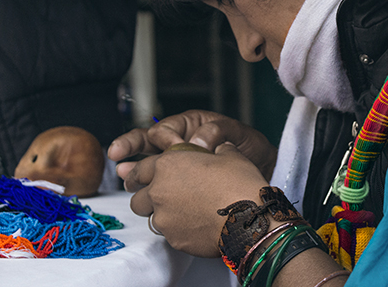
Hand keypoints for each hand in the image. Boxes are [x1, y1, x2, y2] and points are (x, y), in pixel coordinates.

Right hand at [108, 110, 276, 179]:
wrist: (260, 172)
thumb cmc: (249, 148)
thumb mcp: (236, 133)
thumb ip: (215, 132)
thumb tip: (197, 141)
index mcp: (189, 126)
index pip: (166, 128)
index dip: (163, 137)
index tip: (166, 145)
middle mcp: (178, 142)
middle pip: (146, 142)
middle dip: (129, 146)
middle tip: (116, 152)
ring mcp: (176, 164)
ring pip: (147, 164)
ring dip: (133, 169)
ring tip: (124, 176)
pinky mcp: (179, 184)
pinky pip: (158, 184)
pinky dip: (148, 189)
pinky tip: (140, 195)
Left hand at [124, 142, 269, 256]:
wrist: (250, 219)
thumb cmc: (239, 184)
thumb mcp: (229, 155)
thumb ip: (216, 149)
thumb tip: (220, 148)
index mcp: (168, 165)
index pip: (139, 168)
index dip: (140, 173)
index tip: (139, 177)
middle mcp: (159, 191)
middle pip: (137, 197)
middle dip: (145, 197)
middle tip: (160, 197)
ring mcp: (164, 217)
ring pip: (150, 218)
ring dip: (160, 214)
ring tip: (181, 212)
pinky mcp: (174, 239)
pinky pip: (168, 234)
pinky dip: (177, 229)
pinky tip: (195, 225)